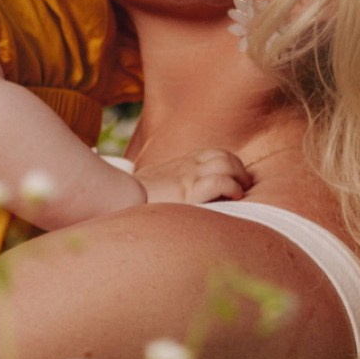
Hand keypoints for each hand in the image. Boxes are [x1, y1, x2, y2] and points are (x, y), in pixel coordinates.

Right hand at [136, 148, 253, 206]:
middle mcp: (185, 167)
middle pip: (224, 156)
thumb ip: (168, 187)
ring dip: (239, 178)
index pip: (213, 154)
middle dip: (240, 171)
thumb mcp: (152, 188)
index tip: (235, 182)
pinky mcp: (186, 194)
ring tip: (240, 193)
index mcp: (179, 165)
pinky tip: (234, 198)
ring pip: (225, 164)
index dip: (229, 165)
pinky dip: (232, 187)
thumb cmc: (134, 203)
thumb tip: (175, 200)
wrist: (116, 205)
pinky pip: (218, 181)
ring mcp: (186, 178)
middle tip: (243, 189)